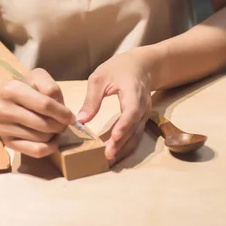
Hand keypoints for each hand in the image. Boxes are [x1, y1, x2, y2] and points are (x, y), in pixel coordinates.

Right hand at [0, 68, 73, 157]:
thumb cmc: (24, 87)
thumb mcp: (37, 77)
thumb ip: (51, 88)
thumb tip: (63, 112)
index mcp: (12, 90)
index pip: (45, 105)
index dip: (62, 113)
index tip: (71, 117)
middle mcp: (4, 110)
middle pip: (44, 124)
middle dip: (60, 125)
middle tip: (64, 123)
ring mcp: (3, 128)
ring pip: (41, 139)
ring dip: (54, 135)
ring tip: (55, 127)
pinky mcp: (6, 142)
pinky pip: (35, 151)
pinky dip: (49, 148)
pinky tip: (52, 141)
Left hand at [77, 51, 151, 165]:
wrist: (141, 65)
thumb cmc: (118, 68)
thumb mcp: (100, 77)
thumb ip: (92, 99)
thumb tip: (80, 120)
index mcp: (133, 90)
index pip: (131, 110)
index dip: (123, 125)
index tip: (114, 138)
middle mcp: (142, 105)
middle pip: (134, 127)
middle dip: (121, 143)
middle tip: (107, 156)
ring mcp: (144, 113)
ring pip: (136, 135)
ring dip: (124, 148)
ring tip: (109, 160)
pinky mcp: (142, 119)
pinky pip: (136, 135)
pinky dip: (127, 145)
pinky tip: (115, 154)